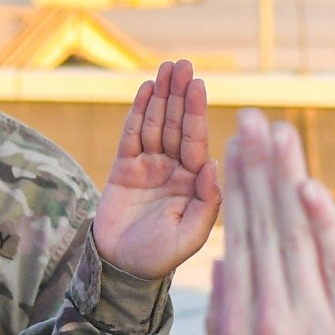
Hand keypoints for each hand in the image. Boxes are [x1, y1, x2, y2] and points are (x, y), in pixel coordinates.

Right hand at [92, 60, 219, 279]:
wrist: (120, 270)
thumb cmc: (159, 258)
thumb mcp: (191, 237)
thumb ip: (207, 203)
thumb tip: (214, 163)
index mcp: (194, 184)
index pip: (196, 141)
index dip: (196, 112)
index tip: (198, 84)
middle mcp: (175, 171)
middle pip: (178, 125)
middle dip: (179, 95)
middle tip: (182, 64)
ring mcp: (149, 167)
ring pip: (156, 125)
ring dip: (161, 96)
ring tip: (166, 68)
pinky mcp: (124, 169)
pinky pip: (132, 135)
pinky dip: (138, 113)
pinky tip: (146, 90)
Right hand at [206, 111, 334, 334]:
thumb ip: (225, 323)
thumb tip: (224, 266)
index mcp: (238, 332)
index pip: (239, 244)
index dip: (237, 194)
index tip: (234, 151)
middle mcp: (271, 321)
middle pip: (264, 230)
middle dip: (257, 170)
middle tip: (254, 120)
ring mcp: (313, 325)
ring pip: (296, 238)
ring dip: (286, 180)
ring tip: (278, 133)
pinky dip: (322, 226)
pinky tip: (308, 186)